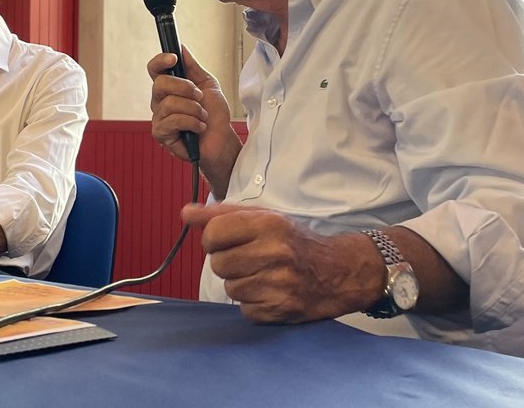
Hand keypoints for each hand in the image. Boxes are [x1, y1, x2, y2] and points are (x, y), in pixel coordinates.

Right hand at [147, 45, 240, 192]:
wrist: (221, 139)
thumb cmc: (214, 114)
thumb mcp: (208, 84)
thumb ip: (193, 67)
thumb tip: (181, 47)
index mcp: (169, 87)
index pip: (155, 69)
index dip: (160, 61)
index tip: (174, 58)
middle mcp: (160, 101)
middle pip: (160, 84)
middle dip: (185, 88)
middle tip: (199, 96)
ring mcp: (159, 118)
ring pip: (170, 103)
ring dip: (194, 109)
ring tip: (202, 116)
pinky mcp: (161, 134)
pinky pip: (174, 120)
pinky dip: (192, 122)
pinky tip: (198, 128)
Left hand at [182, 203, 383, 323]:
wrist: (338, 271)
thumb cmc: (294, 241)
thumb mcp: (262, 217)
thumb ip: (221, 214)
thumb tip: (185, 214)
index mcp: (269, 224)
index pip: (213, 233)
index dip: (214, 239)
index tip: (228, 239)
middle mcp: (275, 253)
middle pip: (218, 264)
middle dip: (228, 262)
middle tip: (249, 258)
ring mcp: (279, 284)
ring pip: (230, 288)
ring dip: (241, 283)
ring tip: (263, 274)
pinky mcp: (281, 309)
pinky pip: (244, 309)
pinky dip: (253, 303)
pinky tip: (270, 291)